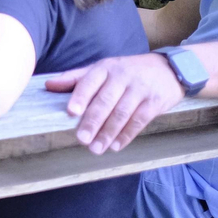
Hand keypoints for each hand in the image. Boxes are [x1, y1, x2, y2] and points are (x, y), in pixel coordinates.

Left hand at [45, 53, 185, 153]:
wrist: (169, 68)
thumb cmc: (126, 71)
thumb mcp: (102, 69)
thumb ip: (76, 79)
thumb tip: (48, 85)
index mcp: (105, 68)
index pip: (89, 82)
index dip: (80, 97)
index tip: (71, 112)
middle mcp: (122, 77)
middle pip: (105, 101)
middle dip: (93, 121)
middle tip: (82, 139)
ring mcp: (140, 89)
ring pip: (122, 113)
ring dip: (108, 133)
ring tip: (96, 148)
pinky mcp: (155, 102)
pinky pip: (139, 120)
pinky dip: (127, 135)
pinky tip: (116, 146)